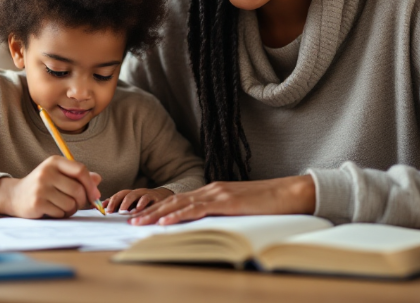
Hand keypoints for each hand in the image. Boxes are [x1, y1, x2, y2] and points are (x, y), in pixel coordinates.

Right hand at [0, 155, 101, 218]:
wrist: (14, 195)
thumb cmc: (42, 185)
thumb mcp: (59, 175)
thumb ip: (78, 176)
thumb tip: (98, 180)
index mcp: (54, 162)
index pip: (80, 170)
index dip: (91, 184)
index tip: (95, 195)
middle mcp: (47, 172)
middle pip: (78, 190)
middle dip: (82, 201)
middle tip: (77, 204)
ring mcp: (40, 187)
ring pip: (70, 203)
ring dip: (70, 209)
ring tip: (62, 206)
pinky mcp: (37, 203)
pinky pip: (60, 212)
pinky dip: (60, 214)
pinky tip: (52, 210)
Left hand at [103, 188, 173, 213]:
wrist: (166, 197)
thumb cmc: (147, 203)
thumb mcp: (135, 205)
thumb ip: (122, 206)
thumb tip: (103, 209)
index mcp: (132, 194)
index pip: (119, 195)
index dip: (111, 201)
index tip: (104, 209)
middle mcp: (138, 192)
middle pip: (125, 194)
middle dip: (116, 201)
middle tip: (110, 211)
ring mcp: (147, 194)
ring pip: (135, 195)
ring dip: (127, 202)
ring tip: (122, 211)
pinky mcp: (156, 198)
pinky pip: (148, 199)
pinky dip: (142, 204)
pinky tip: (138, 210)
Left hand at [128, 175, 315, 225]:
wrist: (290, 193)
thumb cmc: (268, 204)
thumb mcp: (238, 210)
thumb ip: (220, 215)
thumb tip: (205, 228)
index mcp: (212, 192)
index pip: (178, 201)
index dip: (157, 208)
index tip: (139, 216)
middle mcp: (211, 190)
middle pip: (173, 201)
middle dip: (149, 211)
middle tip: (129, 221)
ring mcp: (218, 194)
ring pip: (180, 205)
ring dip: (156, 214)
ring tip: (138, 223)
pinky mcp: (228, 202)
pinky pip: (199, 210)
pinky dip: (180, 215)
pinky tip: (166, 222)